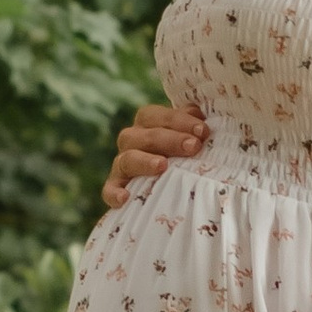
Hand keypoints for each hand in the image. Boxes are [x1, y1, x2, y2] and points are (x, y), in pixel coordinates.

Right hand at [100, 99, 207, 213]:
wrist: (167, 190)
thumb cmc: (183, 157)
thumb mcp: (189, 138)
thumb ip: (192, 125)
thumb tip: (198, 113)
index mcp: (147, 124)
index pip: (156, 116)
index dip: (179, 120)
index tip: (202, 131)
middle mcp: (131, 141)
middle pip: (143, 136)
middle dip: (170, 140)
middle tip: (193, 147)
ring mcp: (121, 166)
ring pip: (127, 159)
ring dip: (144, 161)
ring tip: (162, 166)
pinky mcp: (115, 189)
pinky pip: (109, 190)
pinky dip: (114, 192)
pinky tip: (124, 198)